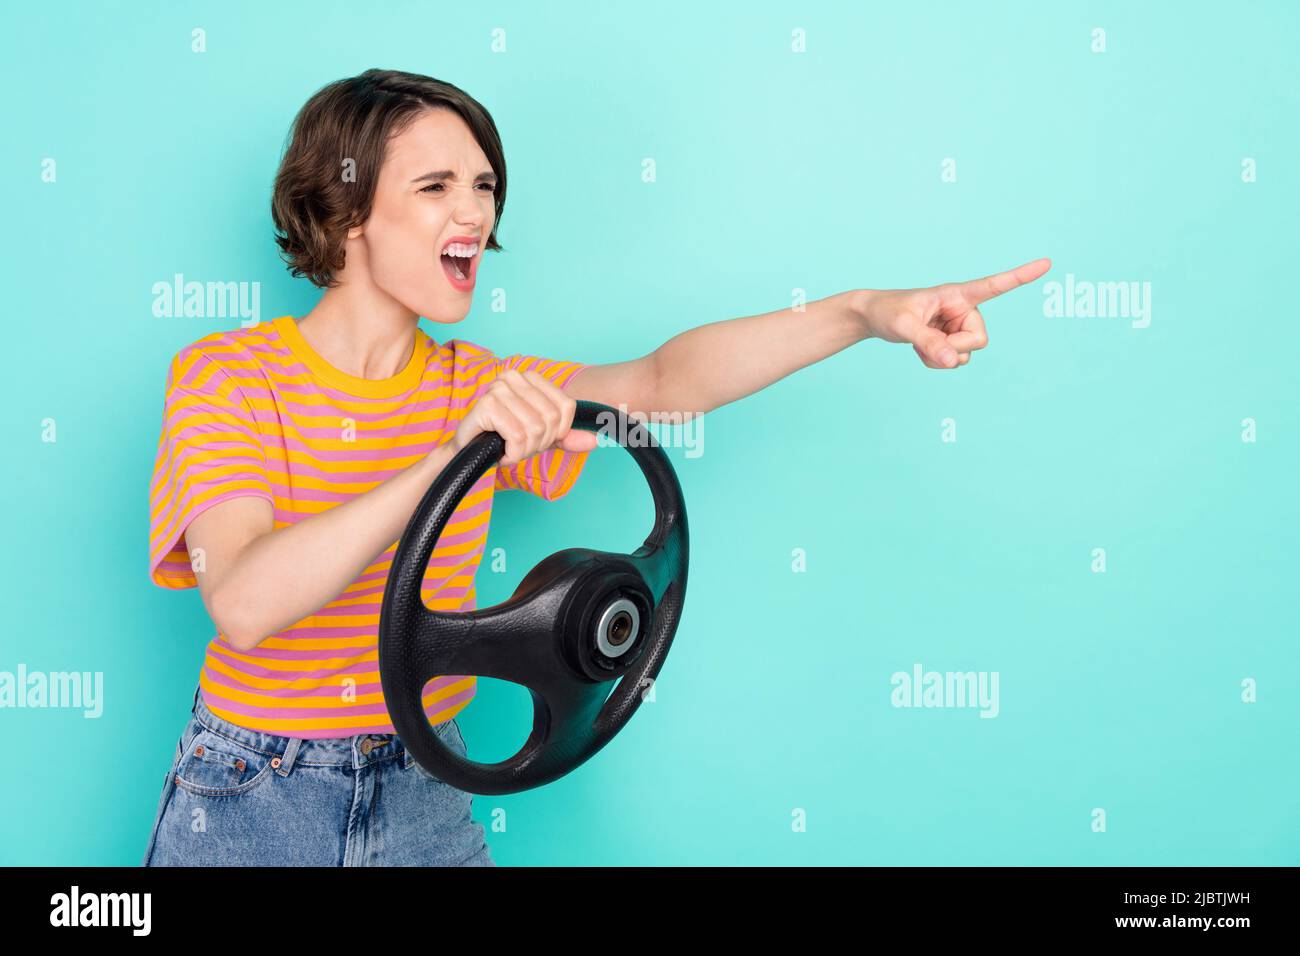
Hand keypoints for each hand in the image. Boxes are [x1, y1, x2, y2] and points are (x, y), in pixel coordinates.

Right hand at [452, 369, 597, 467]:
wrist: (467, 452)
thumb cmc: (504, 438)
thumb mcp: (542, 437)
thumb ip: (567, 436)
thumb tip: (594, 440)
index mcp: (531, 377)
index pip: (566, 407)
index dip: (557, 432)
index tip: (538, 438)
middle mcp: (514, 377)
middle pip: (551, 419)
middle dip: (538, 443)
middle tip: (519, 446)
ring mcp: (498, 389)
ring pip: (534, 430)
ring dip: (523, 450)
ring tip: (508, 448)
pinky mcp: (486, 405)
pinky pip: (517, 436)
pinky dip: (512, 453)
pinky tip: (500, 452)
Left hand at [855, 257, 1050, 368]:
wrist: (873, 318)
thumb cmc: (887, 312)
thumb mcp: (904, 327)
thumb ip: (928, 343)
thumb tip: (953, 362)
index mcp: (957, 294)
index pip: (994, 285)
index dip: (1020, 276)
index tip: (1047, 262)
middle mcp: (963, 309)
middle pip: (979, 340)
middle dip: (954, 348)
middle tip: (927, 340)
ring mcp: (958, 326)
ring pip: (967, 354)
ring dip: (942, 357)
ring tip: (920, 342)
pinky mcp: (950, 340)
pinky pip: (955, 360)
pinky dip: (936, 361)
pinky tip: (921, 348)